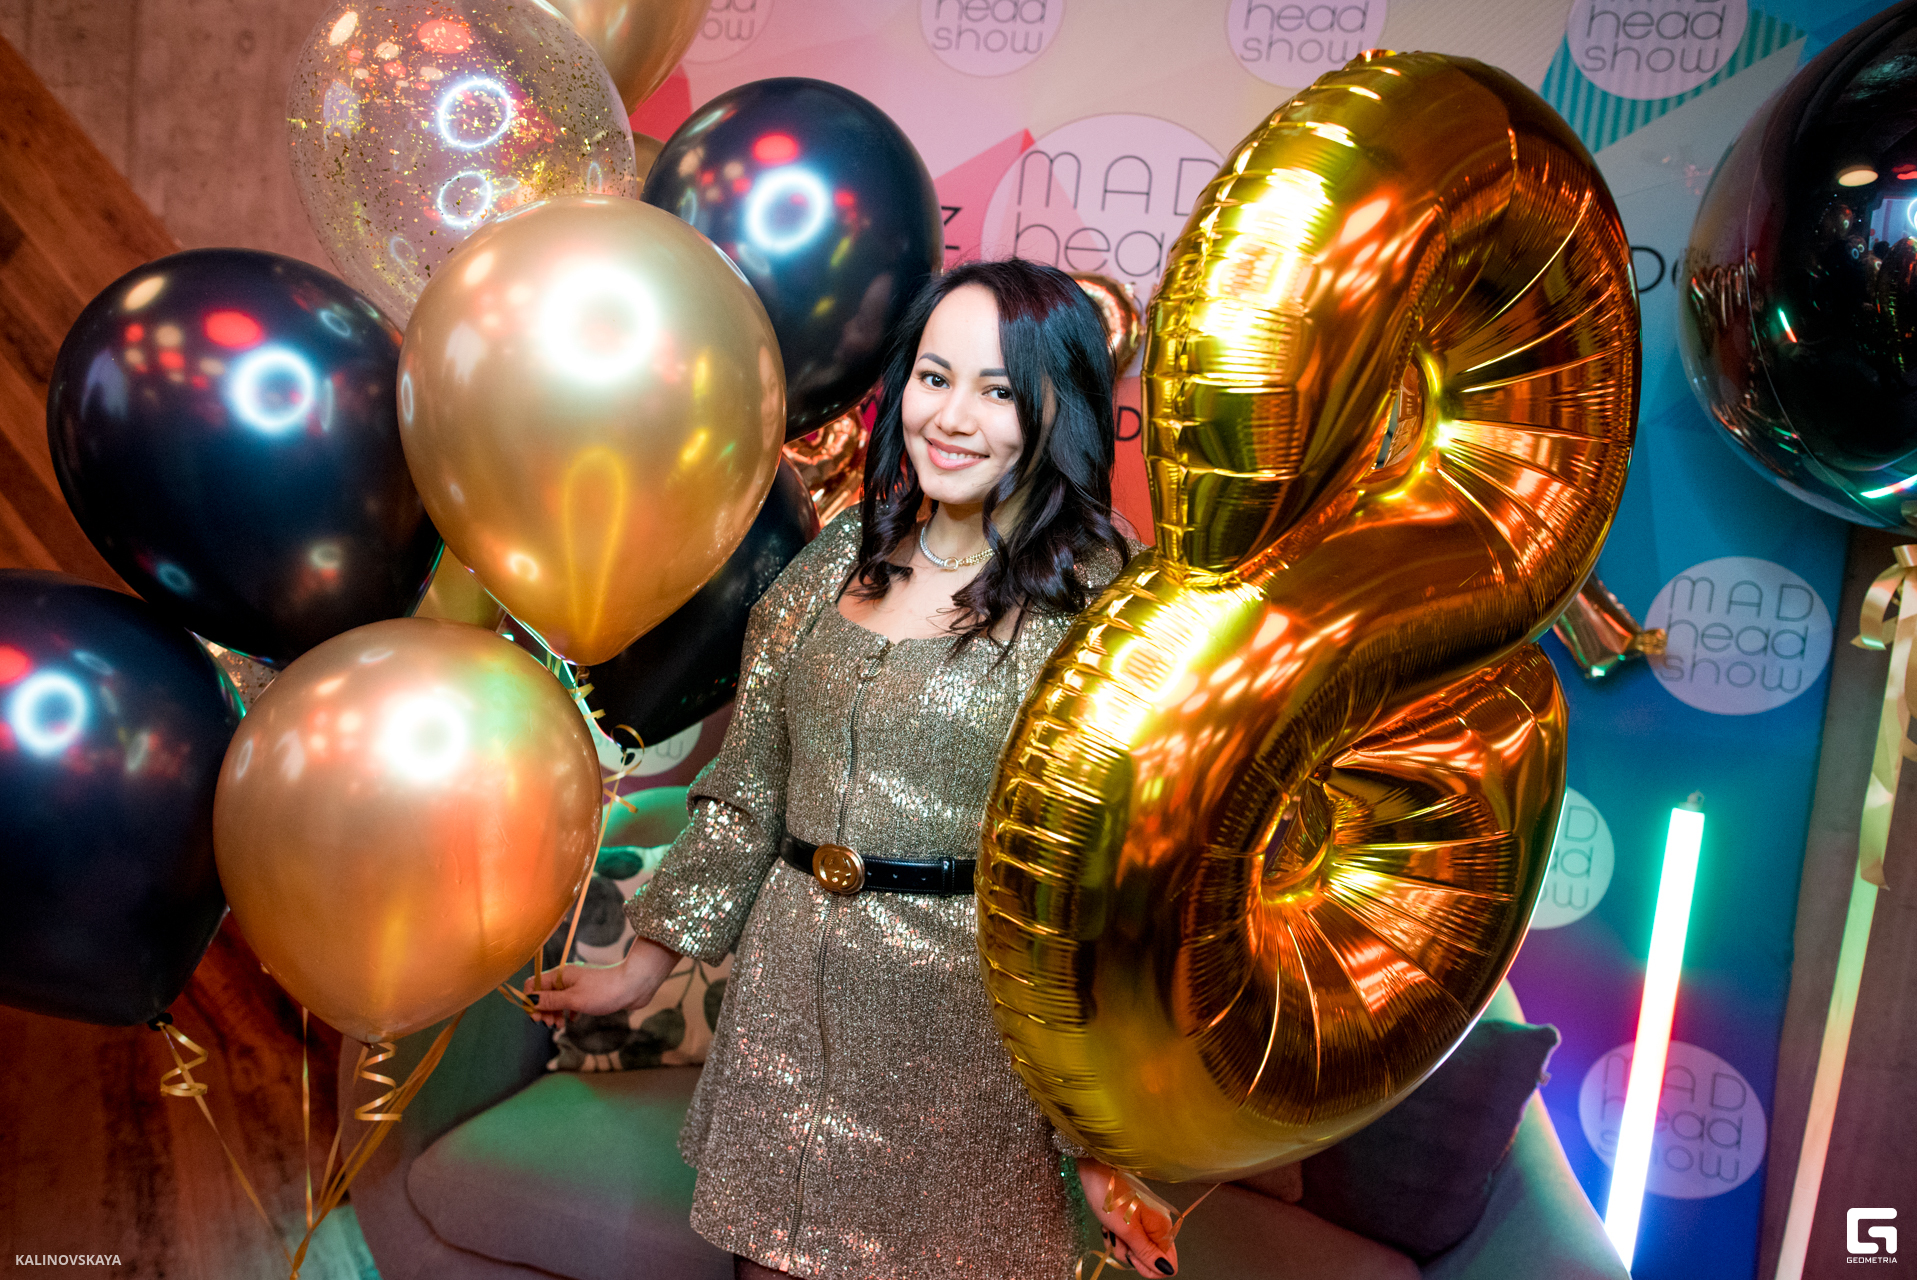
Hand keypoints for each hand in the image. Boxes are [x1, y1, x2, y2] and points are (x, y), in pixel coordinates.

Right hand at [523, 937, 680, 1029]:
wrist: (634, 986)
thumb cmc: (604, 992)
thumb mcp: (574, 999)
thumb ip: (551, 1001)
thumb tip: (530, 1001)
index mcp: (560, 974)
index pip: (533, 984)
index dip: (531, 1001)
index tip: (537, 1017)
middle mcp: (566, 977)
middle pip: (544, 994)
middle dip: (543, 1010)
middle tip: (550, 1025)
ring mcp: (577, 984)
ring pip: (557, 999)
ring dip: (555, 1013)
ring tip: (560, 1026)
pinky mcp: (588, 992)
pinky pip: (570, 1002)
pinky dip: (567, 1012)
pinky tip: (572, 1020)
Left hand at [1079, 1159, 1177, 1275]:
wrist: (1095, 1170)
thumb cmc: (1111, 1196)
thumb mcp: (1128, 1230)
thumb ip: (1148, 1253)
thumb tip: (1168, 1270)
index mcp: (1163, 1228)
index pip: (1168, 1265)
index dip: (1148, 1266)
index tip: (1131, 1253)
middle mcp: (1158, 1225)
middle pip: (1149, 1259)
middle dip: (1130, 1254)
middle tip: (1119, 1236)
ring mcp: (1146, 1221)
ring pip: (1135, 1250)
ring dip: (1119, 1243)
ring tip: (1111, 1227)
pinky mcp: (1133, 1218)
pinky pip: (1127, 1239)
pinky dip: (1115, 1236)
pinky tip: (1108, 1226)